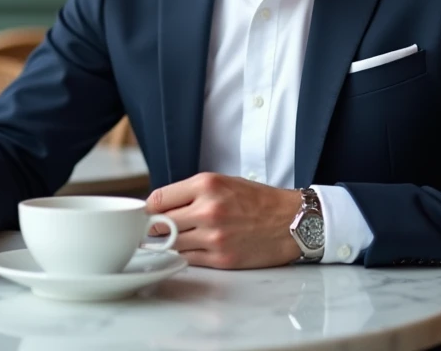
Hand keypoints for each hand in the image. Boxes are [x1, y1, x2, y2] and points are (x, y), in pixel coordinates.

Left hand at [146, 173, 301, 268]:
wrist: (291, 221)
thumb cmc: (258, 200)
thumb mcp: (223, 182)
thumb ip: (191, 192)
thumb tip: (158, 207)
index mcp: (206, 185)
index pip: (157, 199)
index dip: (149, 208)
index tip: (149, 214)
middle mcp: (207, 210)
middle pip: (158, 224)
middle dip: (155, 228)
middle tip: (155, 230)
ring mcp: (213, 237)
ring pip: (171, 244)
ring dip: (169, 243)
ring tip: (175, 239)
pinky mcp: (221, 259)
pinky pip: (188, 259)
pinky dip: (185, 255)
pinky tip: (192, 249)